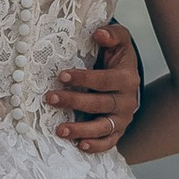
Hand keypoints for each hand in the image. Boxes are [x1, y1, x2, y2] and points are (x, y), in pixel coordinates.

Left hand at [48, 22, 140, 152]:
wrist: (126, 77)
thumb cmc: (117, 57)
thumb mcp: (119, 41)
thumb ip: (111, 34)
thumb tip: (98, 33)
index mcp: (127, 78)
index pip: (104, 80)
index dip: (83, 78)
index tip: (61, 75)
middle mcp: (127, 100)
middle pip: (100, 104)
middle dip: (74, 102)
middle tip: (50, 98)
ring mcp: (123, 118)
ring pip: (103, 127)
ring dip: (81, 130)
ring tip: (60, 130)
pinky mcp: (118, 131)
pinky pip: (109, 142)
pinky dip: (96, 146)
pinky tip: (80, 145)